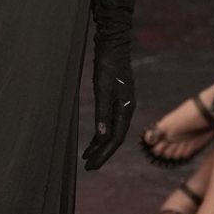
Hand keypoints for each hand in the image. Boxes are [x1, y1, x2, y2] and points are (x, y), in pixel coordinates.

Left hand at [82, 42, 133, 169]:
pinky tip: (93, 140)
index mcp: (125, 109)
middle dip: (102, 154)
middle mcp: (126, 110)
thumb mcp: (102, 90)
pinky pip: (109, 123)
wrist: (113, 46)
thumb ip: (103, 113)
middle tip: (88, 167)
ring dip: (100, 145)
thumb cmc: (107, 66)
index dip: (104, 154)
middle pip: (115, 138)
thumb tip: (102, 137)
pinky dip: (100, 133)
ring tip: (87, 157)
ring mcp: (122, 105)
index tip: (91, 165)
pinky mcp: (115, 100)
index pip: (115, 138)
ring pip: (112, 131)